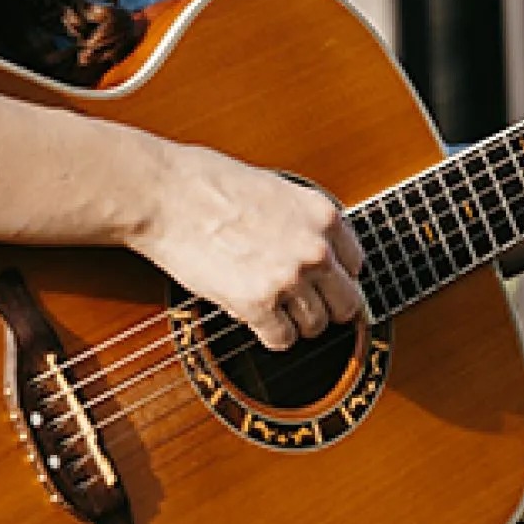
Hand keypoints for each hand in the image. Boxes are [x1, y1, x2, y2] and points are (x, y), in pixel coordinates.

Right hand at [129, 143, 364, 351]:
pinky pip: (282, 340)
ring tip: (269, 305)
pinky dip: (269, 335)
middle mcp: (316, 249)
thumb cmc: (210, 184)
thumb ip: (302, 223)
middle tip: (298, 302)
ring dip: (294, 321)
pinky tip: (253, 316)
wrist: (167, 194)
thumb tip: (317, 255)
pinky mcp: (258, 304)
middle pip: (347, 303)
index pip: (356, 264)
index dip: (333, 275)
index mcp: (324, 215)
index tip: (317, 280)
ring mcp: (289, 278)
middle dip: (324, 305)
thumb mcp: (276, 190)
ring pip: (315, 326)